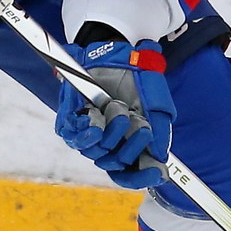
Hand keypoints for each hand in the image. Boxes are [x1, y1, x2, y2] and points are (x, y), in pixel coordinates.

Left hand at [56, 36, 173, 188]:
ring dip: (112, 134)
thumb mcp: (156, 105)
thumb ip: (160, 131)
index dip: (142, 177)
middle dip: (131, 149)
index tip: (157, 174)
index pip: (131, 173)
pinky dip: (87, 132)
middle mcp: (107, 142)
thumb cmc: (137, 80)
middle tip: (142, 127)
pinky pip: (74, 137)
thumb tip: (159, 158)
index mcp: (127, 143)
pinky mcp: (70, 120)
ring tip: (120, 110)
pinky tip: (96, 123)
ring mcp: (88, 133)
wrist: (118, 53)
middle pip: (114, 166)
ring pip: (96, 153)